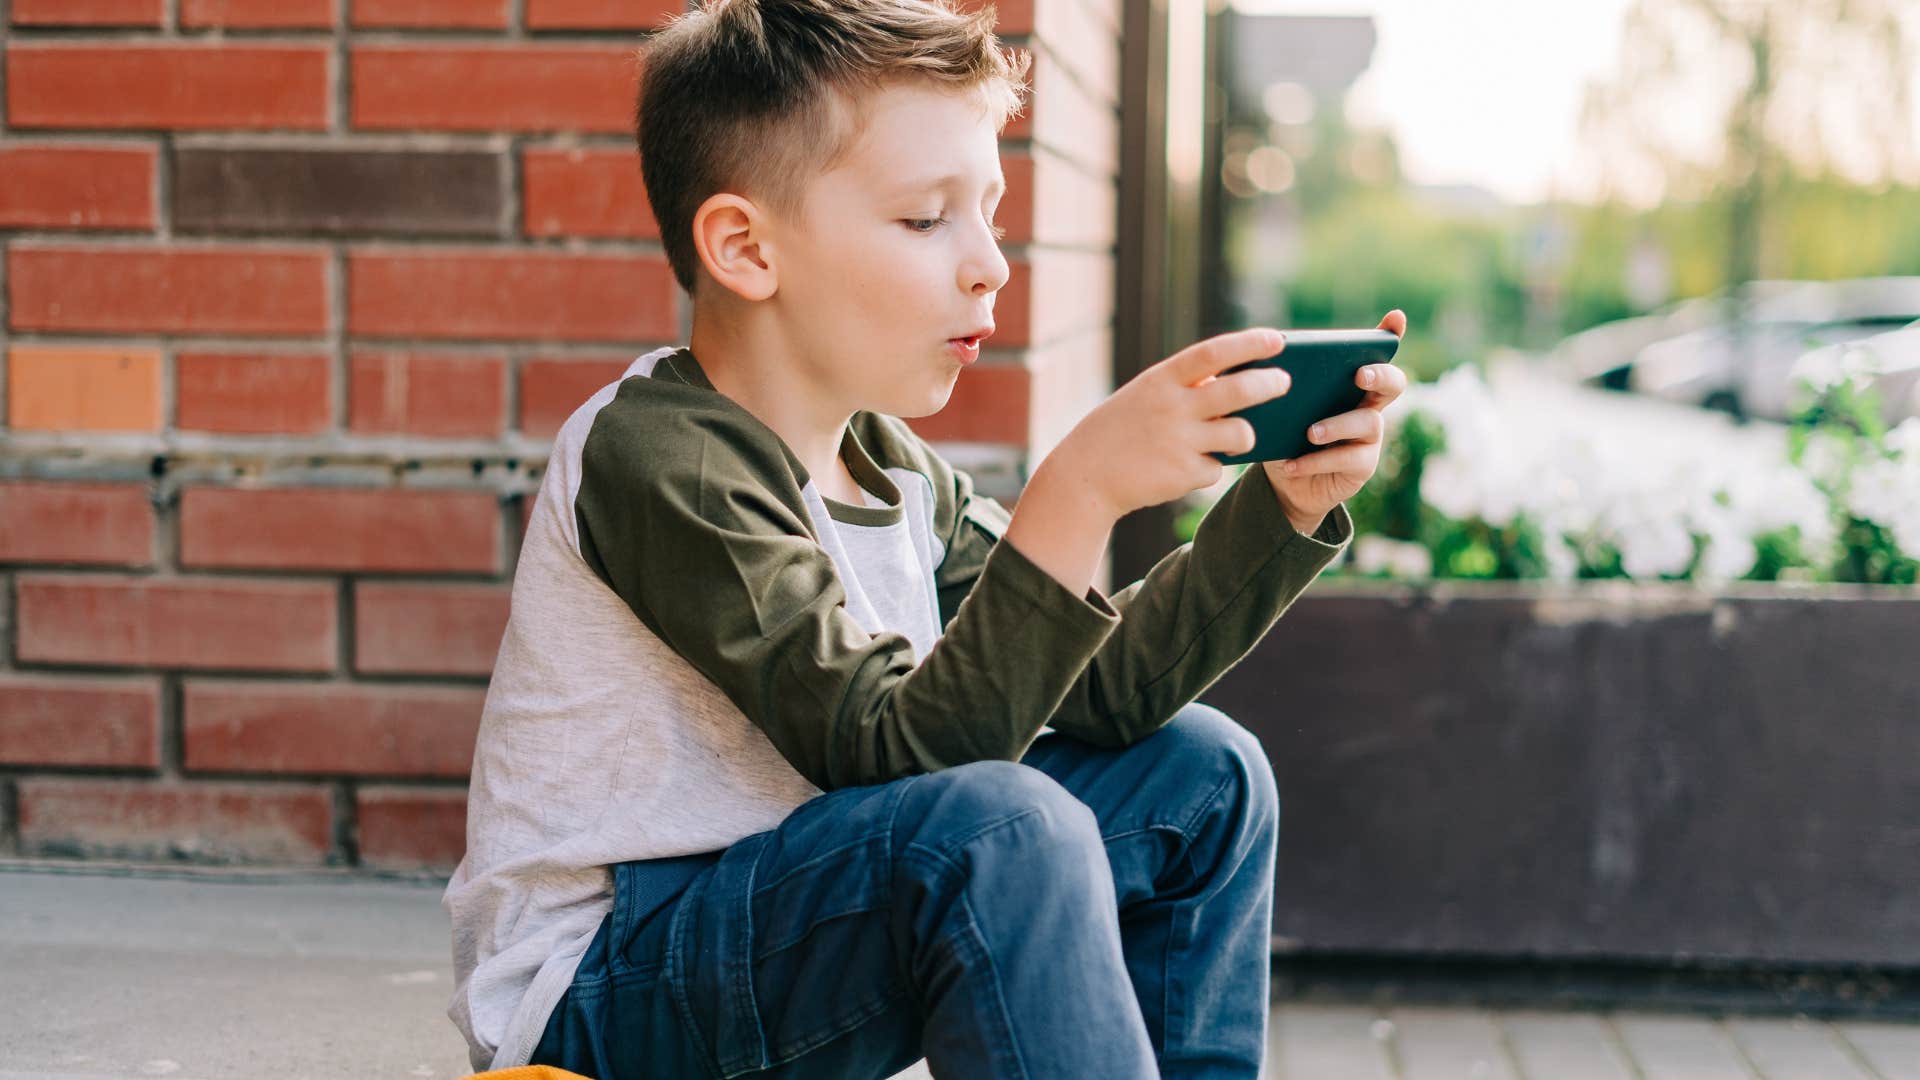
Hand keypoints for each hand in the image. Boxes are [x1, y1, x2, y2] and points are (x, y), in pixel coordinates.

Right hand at [1043, 326, 1298, 521]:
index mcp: (1161, 381)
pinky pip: (1217, 468)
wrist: (1084, 477)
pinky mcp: (1183, 475)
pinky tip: (1187, 467)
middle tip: (1284, 382)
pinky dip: (1210, 467)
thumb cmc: (1119, 430)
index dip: (1250, 343)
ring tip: (1238, 437)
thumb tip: (1230, 380)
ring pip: (1240, 434)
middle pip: (1239, 391)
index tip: (1278, 339)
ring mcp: (1179, 442)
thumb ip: (1183, 387)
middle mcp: (1173, 408)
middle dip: (1269, 384)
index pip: (1214, 352)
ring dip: (1246, 435)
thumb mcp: (1144, 396)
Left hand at [1262, 310, 1410, 533]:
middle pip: (1393, 384)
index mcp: (1349, 383)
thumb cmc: (1285, 433)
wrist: (1283, 482)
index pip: (1377, 352)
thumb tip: (1251, 359)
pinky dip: (1317, 461)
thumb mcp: (1279, 405)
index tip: (1395, 318)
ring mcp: (1369, 437)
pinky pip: (1348, 459)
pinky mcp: (1363, 466)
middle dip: (1380, 375)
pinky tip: (1292, 464)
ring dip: (1337, 425)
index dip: (1391, 334)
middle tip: (1359, 375)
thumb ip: (1278, 383)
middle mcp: (1368, 405)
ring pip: (1369, 423)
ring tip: (1309, 433)